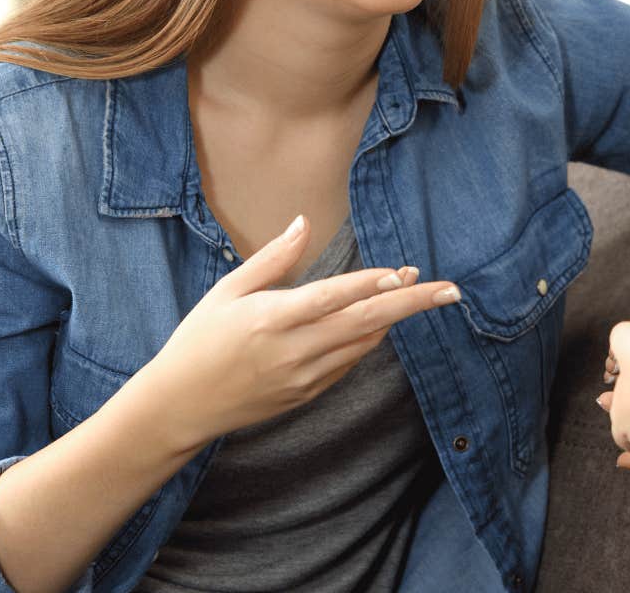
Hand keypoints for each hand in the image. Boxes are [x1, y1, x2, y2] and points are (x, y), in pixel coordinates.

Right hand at [128, 215, 459, 453]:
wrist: (180, 407)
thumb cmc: (198, 341)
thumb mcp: (226, 292)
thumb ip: (272, 259)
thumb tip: (304, 223)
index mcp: (269, 320)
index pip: (331, 298)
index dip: (369, 284)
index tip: (403, 270)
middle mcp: (292, 351)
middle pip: (364, 324)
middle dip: (411, 305)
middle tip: (450, 290)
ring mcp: (302, 378)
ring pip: (363, 345)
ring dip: (395, 318)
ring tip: (422, 291)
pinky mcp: (306, 394)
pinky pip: (349, 363)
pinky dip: (370, 340)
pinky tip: (383, 320)